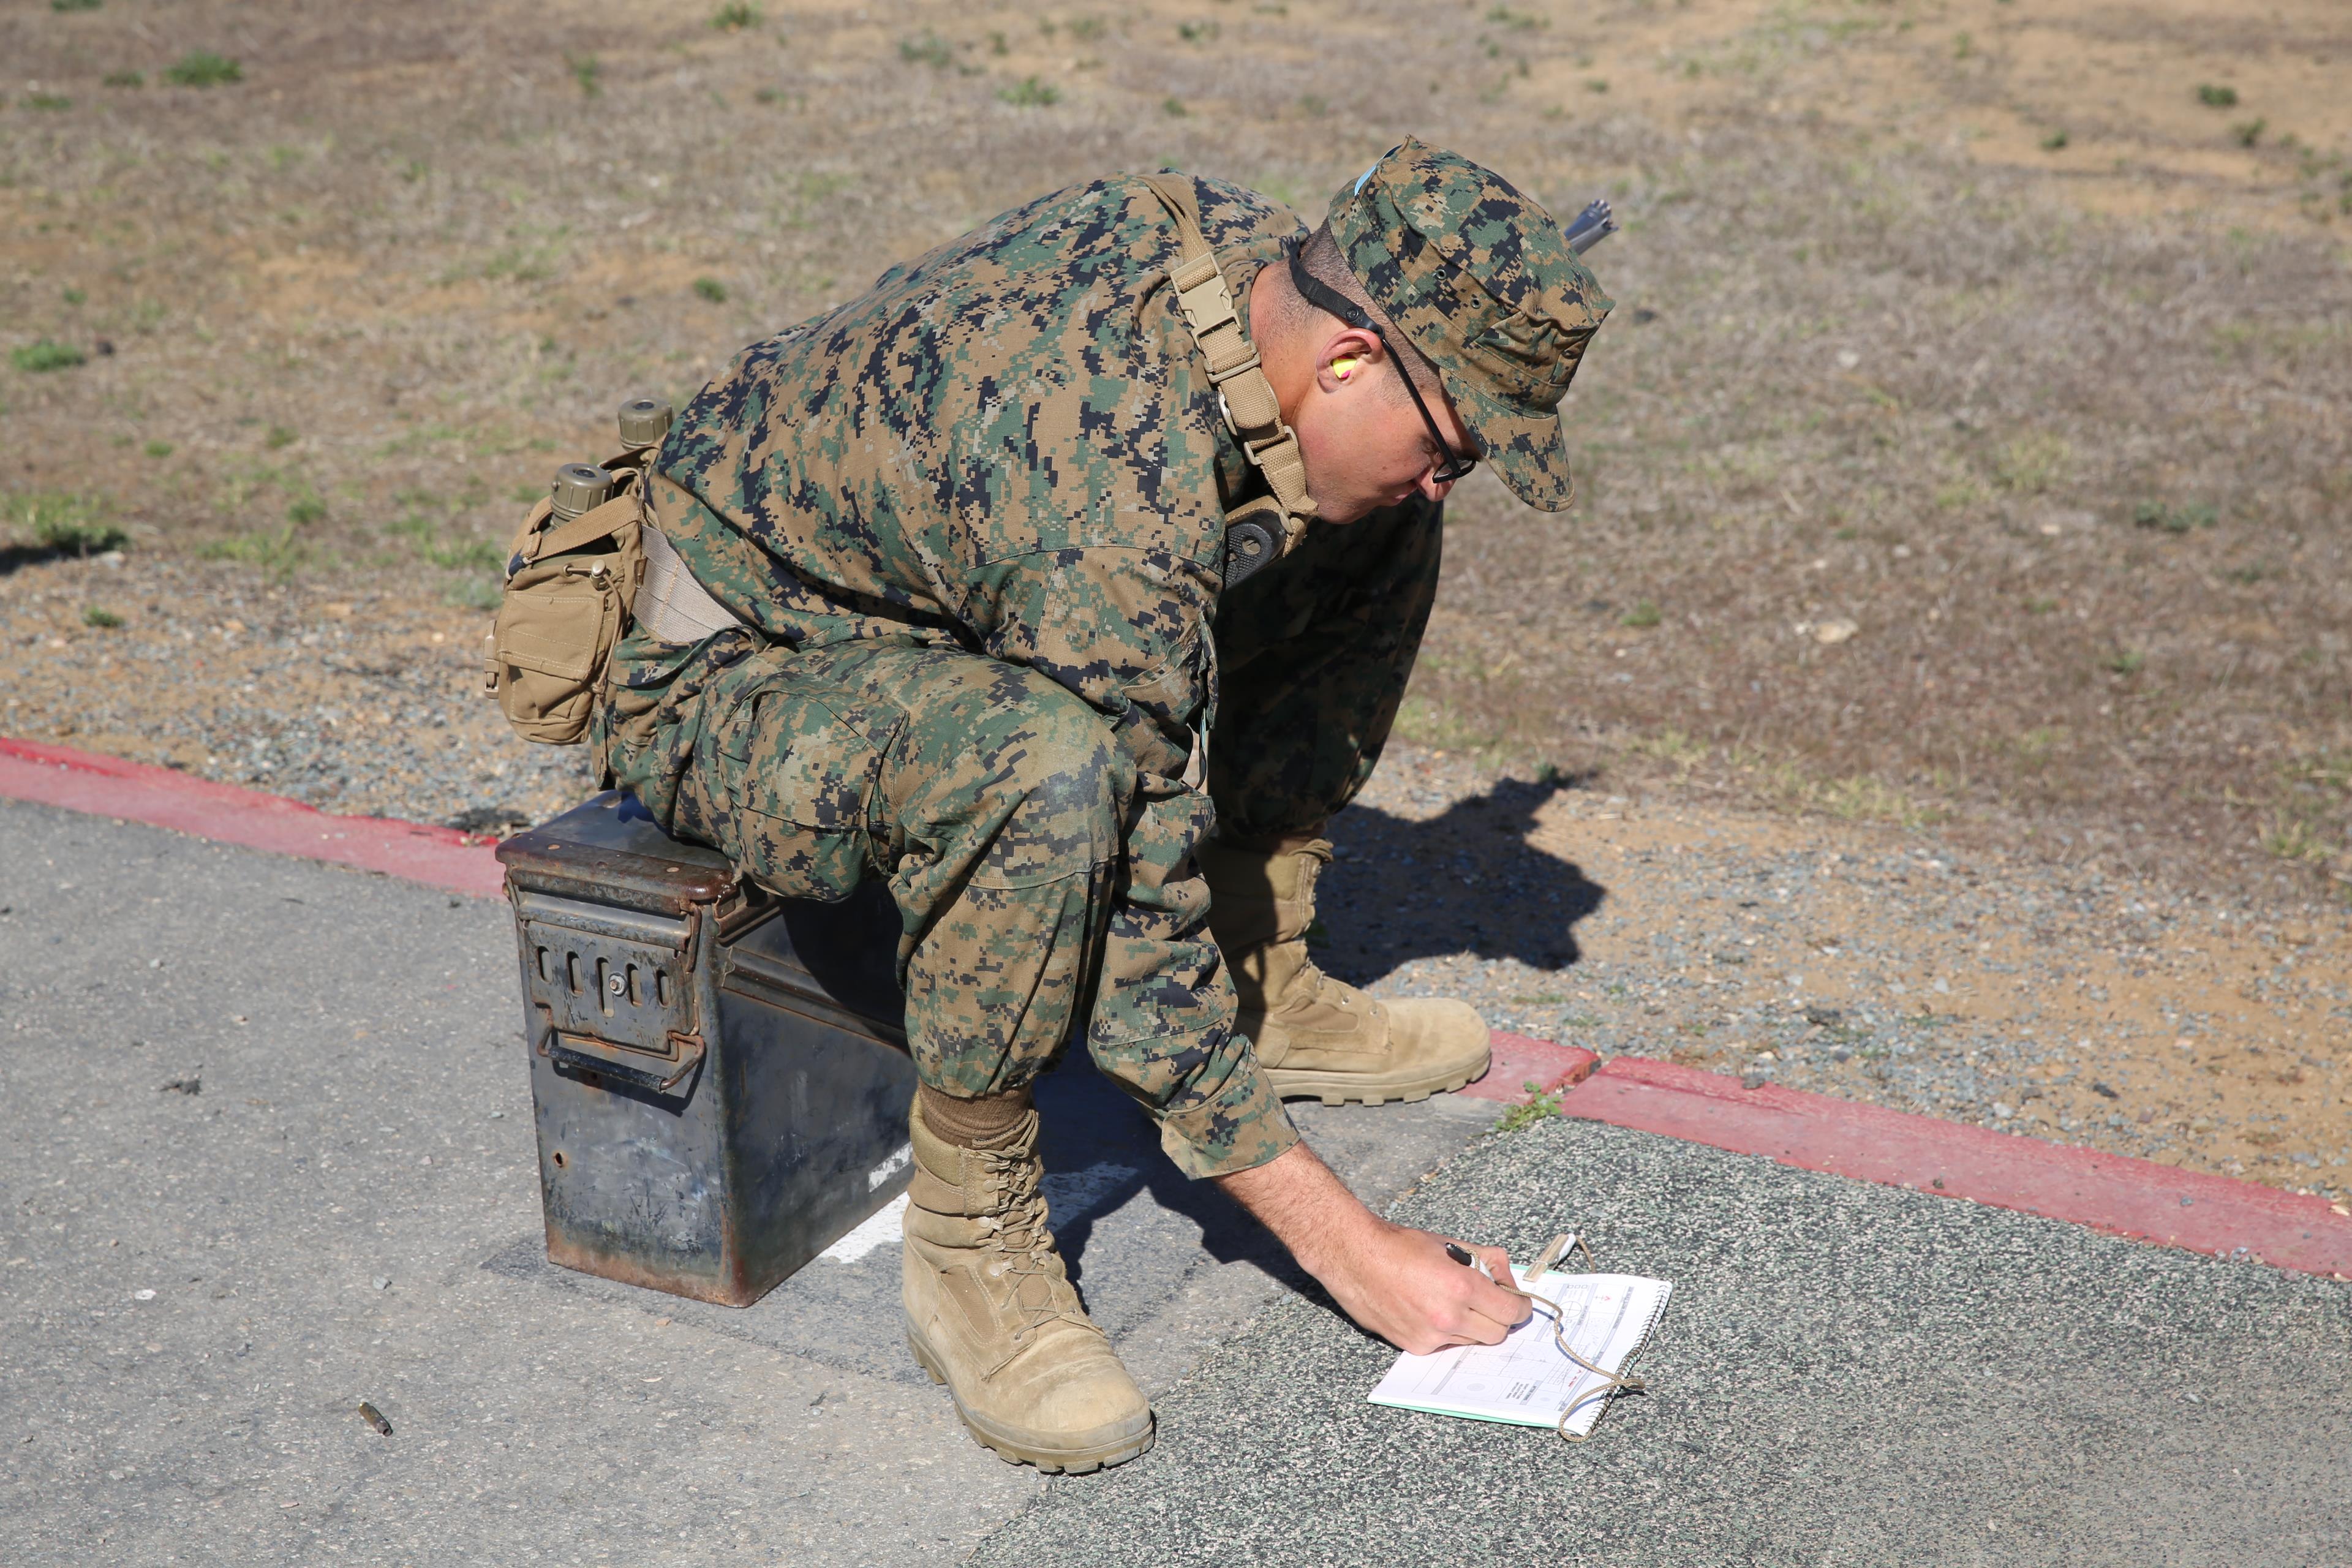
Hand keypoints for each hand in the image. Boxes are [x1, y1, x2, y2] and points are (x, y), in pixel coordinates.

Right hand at [1312, 1220, 1529, 1355]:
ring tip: (1450, 1301)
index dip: (1520, 1307)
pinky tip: (1428, 1309)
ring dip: (1471, 1325)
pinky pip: (1445, 1344)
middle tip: (1488, 1303)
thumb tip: (1507, 1277)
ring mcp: (1431, 1335)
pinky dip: (1445, 1331)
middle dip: (1498, 1318)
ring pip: (1471, 1340)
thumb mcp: (1450, 1244)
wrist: (1355, 1257)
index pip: (1511, 1311)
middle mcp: (1449, 1316)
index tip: (1518, 1303)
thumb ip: (1487, 1260)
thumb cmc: (1399, 1246)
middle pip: (1497, 1333)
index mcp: (1462, 1286)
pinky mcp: (1414, 1346)